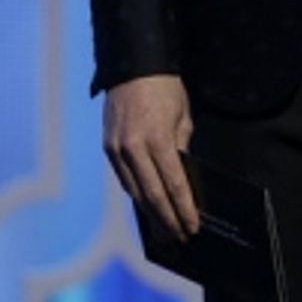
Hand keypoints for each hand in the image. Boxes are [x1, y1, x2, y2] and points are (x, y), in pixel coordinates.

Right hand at [103, 75, 198, 239]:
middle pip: (152, 194)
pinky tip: (148, 205)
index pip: (174, 184)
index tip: (193, 225)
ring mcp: (117, 149)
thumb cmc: (165, 89)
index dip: (184, 208)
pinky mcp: (108, 147)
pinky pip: (124, 179)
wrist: (132, 66)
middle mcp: (133, 147)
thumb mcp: (183, 117)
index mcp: (158, 139)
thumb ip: (181, 149)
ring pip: (134, 191)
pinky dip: (137, 194)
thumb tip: (183, 178)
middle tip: (181, 235)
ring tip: (166, 227)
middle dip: (168, 218)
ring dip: (151, 212)